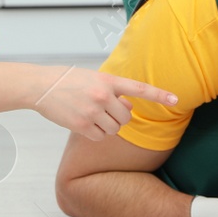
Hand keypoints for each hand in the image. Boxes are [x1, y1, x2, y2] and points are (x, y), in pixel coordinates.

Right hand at [31, 66, 176, 141]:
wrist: (41, 86)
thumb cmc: (69, 81)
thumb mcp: (94, 79)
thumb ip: (114, 91)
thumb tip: (129, 106)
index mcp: (108, 80)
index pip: (140, 88)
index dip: (160, 95)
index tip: (176, 100)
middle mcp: (103, 95)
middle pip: (126, 117)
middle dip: (119, 117)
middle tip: (104, 111)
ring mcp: (92, 111)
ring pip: (114, 129)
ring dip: (107, 126)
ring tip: (91, 115)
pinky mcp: (81, 125)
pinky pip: (100, 137)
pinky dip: (95, 133)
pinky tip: (83, 122)